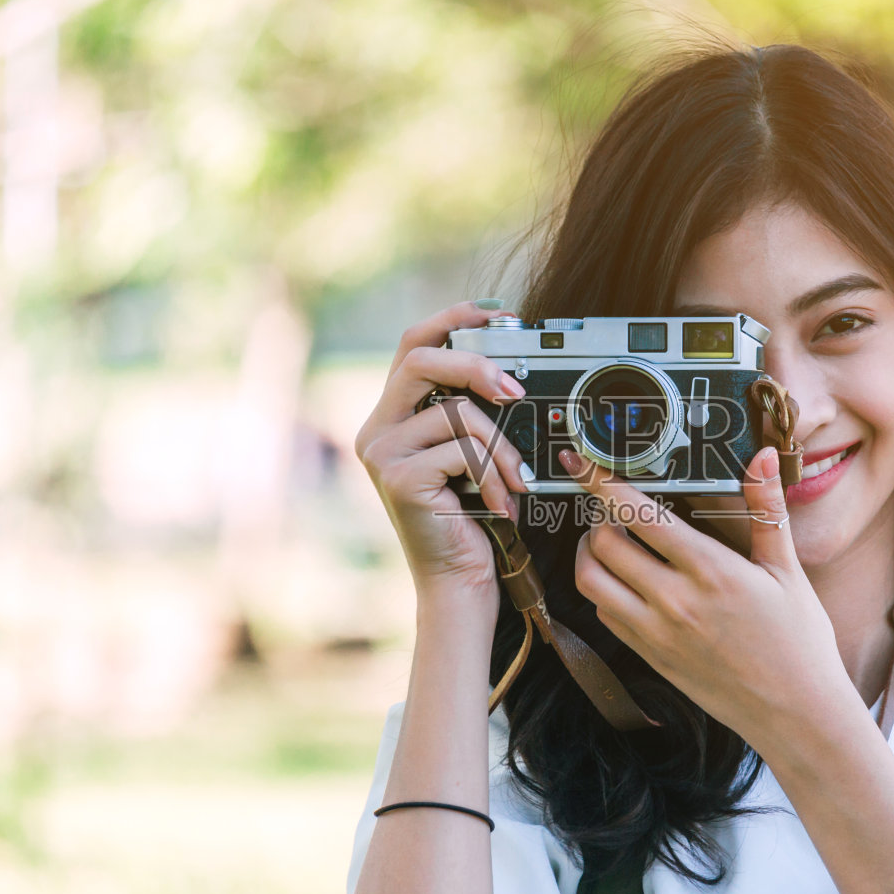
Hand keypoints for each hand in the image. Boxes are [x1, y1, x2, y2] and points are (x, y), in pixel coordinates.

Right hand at [355, 301, 530, 595]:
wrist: (459, 582)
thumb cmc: (472, 518)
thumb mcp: (471, 454)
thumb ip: (471, 412)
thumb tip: (510, 372)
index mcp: (392, 415)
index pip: (412, 343)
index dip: (451, 317)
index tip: (498, 312)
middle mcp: (376, 429)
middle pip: (419, 358)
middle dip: (474, 363)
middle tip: (515, 390)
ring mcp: (382, 454)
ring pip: (455, 411)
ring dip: (501, 447)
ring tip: (517, 480)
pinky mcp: (399, 478)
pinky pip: (462, 450)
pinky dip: (494, 475)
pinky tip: (499, 504)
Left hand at [563, 446, 846, 751]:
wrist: (796, 715)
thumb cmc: (800, 642)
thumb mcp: (789, 571)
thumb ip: (768, 510)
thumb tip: (765, 456)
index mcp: (710, 572)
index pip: (638, 515)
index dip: (602, 483)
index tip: (583, 463)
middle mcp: (674, 602)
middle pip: (602, 544)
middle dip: (598, 515)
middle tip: (613, 505)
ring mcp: (656, 634)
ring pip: (591, 582)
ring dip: (590, 553)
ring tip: (610, 539)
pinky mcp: (650, 658)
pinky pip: (605, 616)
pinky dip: (603, 591)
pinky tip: (626, 580)